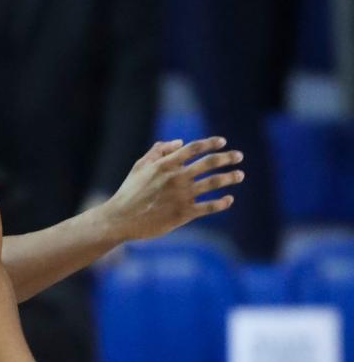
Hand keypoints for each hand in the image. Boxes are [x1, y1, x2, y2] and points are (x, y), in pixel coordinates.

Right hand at [104, 137, 243, 242]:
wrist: (121, 219)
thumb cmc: (129, 191)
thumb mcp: (140, 166)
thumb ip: (159, 151)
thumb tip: (179, 142)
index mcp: (166, 164)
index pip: (195, 148)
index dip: (211, 143)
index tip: (223, 142)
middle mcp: (177, 178)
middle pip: (210, 163)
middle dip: (228, 158)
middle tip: (239, 156)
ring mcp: (181, 196)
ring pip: (214, 183)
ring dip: (230, 177)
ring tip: (240, 175)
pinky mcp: (183, 214)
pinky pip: (208, 207)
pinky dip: (221, 203)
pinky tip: (229, 199)